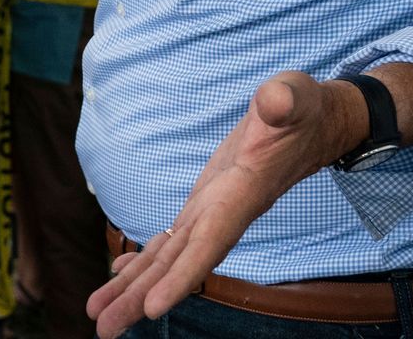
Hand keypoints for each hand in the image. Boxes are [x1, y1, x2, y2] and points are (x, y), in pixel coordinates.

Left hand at [87, 72, 361, 336]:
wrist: (313, 123)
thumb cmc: (303, 109)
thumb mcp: (295, 96)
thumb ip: (284, 102)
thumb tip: (276, 101)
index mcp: (241, 196)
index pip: (209, 244)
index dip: (181, 277)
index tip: (152, 310)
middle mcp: (225, 214)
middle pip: (179, 265)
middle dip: (142, 298)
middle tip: (104, 330)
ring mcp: (213, 211)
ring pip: (168, 258)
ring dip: (134, 288)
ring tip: (100, 315)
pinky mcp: (205, 203)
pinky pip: (171, 240)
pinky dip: (145, 260)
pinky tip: (121, 276)